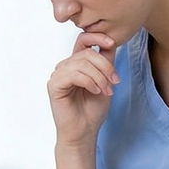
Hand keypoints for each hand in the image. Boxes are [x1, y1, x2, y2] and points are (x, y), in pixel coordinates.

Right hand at [48, 31, 120, 147]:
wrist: (84, 132)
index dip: (97, 37)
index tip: (111, 42)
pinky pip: (74, 75)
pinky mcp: (54, 85)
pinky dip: (89, 82)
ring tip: (106, 90)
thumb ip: (106, 62)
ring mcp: (58, 75)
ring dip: (99, 77)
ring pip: (81, 63)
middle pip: (87, 53)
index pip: (83, 40)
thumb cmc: (92, 110)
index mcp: (76, 63)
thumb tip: (111, 42)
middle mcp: (65, 67)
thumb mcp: (105, 80)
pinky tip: (95, 91)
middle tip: (115, 81)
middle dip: (105, 66)